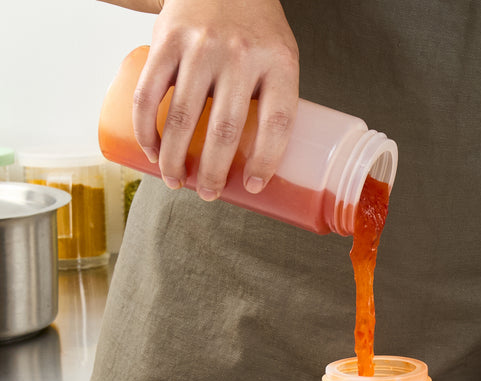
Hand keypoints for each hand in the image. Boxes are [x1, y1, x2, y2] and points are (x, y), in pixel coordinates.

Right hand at [132, 0, 298, 199]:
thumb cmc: (256, 31)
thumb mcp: (279, 59)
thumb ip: (273, 102)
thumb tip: (259, 163)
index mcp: (278, 63)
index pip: (276, 123)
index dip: (265, 161)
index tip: (253, 187)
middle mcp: (240, 54)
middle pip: (225, 129)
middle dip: (213, 173)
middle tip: (209, 195)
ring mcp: (201, 46)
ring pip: (184, 118)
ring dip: (175, 159)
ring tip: (176, 182)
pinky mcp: (166, 41)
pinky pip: (150, 93)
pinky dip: (146, 129)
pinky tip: (150, 151)